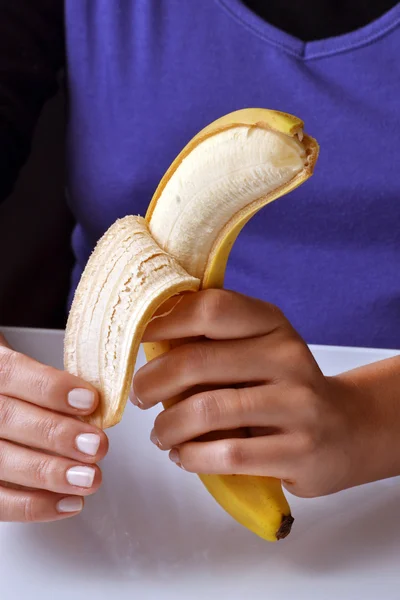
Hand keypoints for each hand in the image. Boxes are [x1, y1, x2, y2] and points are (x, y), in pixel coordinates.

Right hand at [0, 334, 107, 521]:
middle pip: (7, 419)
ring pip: (0, 462)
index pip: (12, 373)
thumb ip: (53, 383)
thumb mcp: (28, 369)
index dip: (51, 388)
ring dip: (50, 473)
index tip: (89, 401)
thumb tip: (97, 403)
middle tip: (95, 445)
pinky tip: (68, 502)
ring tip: (88, 477)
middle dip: (57, 434)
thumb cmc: (15, 388)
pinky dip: (34, 506)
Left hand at [132, 290, 399, 497]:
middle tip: (140, 396)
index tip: (138, 338)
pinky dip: (192, 456)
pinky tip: (184, 455)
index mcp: (272, 324)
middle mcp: (287, 357)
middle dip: (152, 382)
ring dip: (168, 426)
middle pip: (198, 361)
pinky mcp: (299, 450)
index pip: (211, 308)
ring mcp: (297, 404)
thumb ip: (214, 343)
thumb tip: (149, 345)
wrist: (348, 429)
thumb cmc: (286, 387)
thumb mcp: (259, 350)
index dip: (165, 321)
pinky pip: (227, 453)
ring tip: (160, 435)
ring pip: (207, 410)